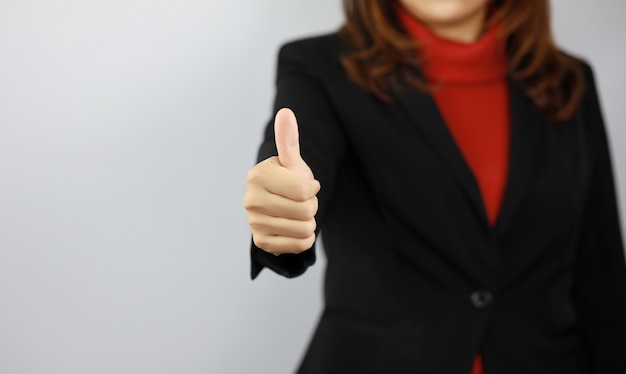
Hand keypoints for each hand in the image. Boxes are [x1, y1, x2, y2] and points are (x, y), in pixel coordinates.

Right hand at [243, 108, 320, 254]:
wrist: (277, 207)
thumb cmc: (287, 180)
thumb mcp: (291, 162)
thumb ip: (288, 140)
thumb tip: (286, 112)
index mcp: (258, 175)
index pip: (304, 189)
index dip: (312, 188)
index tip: (305, 186)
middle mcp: (251, 200)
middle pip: (305, 210)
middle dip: (311, 206)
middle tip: (301, 201)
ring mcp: (254, 223)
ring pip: (304, 229)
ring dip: (308, 222)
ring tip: (297, 214)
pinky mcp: (261, 242)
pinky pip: (299, 245)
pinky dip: (304, 238)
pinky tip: (294, 228)